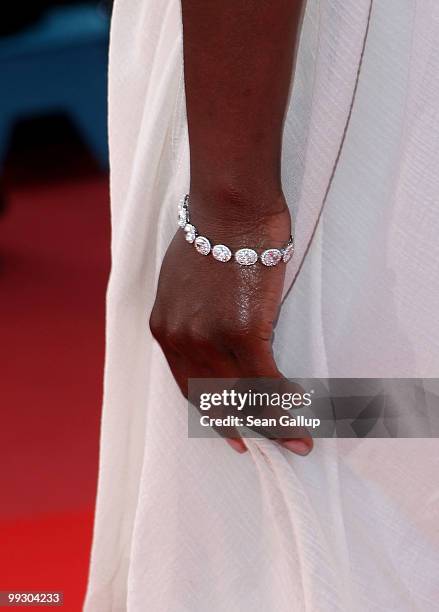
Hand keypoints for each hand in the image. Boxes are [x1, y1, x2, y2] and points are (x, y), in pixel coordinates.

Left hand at [150, 196, 312, 455]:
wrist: (229, 203)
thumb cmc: (214, 232)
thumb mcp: (186, 279)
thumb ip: (193, 314)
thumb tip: (219, 335)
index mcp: (164, 327)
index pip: (188, 385)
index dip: (212, 414)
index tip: (233, 433)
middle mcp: (181, 339)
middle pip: (214, 400)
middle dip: (245, 429)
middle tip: (269, 448)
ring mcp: (208, 338)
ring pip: (243, 397)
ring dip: (275, 424)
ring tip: (299, 440)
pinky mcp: (241, 332)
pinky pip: (267, 382)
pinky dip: (287, 403)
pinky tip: (304, 412)